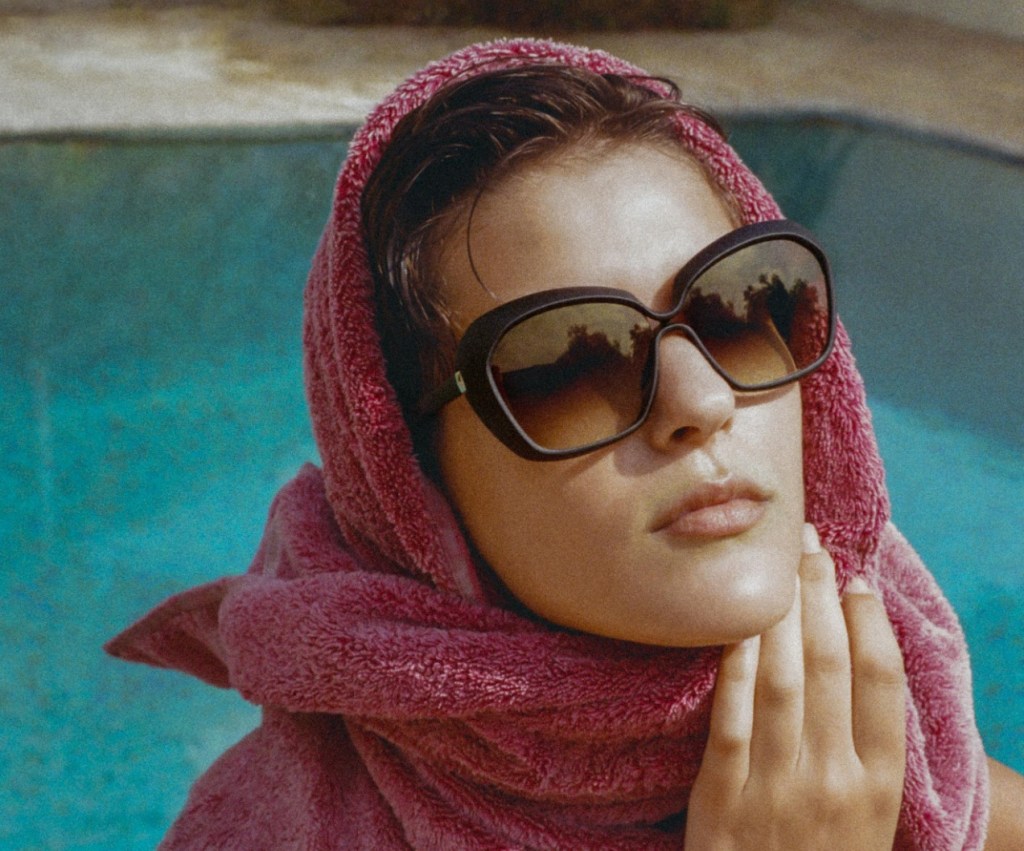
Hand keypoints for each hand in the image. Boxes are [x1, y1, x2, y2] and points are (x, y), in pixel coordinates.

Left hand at [685, 524, 905, 849]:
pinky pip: (730, 716)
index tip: (856, 580)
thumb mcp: (868, 815)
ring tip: (775, 568)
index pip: (882, 682)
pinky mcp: (723, 797)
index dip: (869, 622)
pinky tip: (733, 625)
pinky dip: (733, 664)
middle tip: (808, 546)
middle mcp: (834, 780)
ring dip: (777, 615)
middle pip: (829, 665)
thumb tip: (855, 657)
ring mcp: (777, 788)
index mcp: (879, 785)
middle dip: (818, 596)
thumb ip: (865, 746)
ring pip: (780, 680)